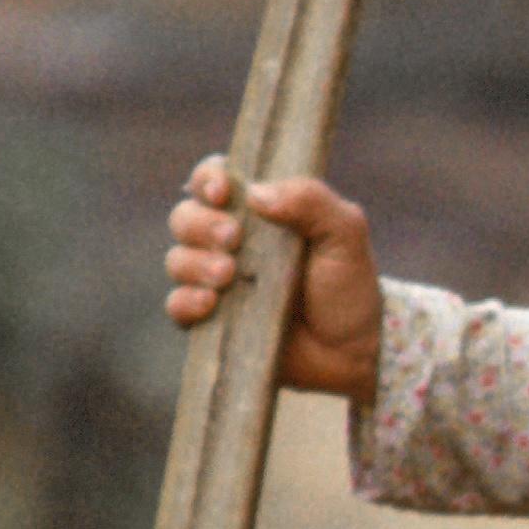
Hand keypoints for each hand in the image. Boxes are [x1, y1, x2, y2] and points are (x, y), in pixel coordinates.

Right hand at [163, 162, 381, 400]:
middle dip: (201, 224)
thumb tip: (257, 193)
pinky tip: (210, 303)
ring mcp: (217, 281)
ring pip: (177, 259)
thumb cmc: (348, 285)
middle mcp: (230, 242)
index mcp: (258, 211)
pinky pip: (177, 305)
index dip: (208, 179)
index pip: (214, 179)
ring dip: (194, 263)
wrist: (352, 350)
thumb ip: (312, 201)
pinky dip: (186, 301)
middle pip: (185, 217)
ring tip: (228, 274)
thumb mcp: (345, 234)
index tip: (223, 192)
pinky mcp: (210, 320)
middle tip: (233, 238)